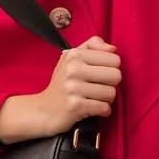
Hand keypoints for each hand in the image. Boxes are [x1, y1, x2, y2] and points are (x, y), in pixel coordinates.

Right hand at [0, 37, 121, 144]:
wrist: (43, 110)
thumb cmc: (62, 84)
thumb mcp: (72, 59)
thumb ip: (93, 46)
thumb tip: (113, 48)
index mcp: (74, 55)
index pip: (114, 59)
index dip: (111, 69)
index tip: (99, 75)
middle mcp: (73, 69)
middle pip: (116, 75)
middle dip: (111, 85)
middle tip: (98, 88)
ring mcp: (73, 88)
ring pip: (111, 93)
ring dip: (106, 100)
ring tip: (94, 99)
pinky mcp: (76, 106)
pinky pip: (104, 108)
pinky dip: (103, 111)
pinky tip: (93, 109)